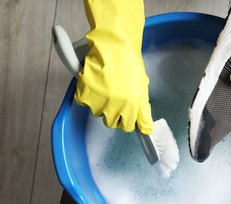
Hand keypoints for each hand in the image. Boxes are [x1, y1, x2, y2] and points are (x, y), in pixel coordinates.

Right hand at [75, 0, 152, 133]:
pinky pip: (83, 101)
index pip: (126, 127)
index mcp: (130, 107)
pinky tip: (93, 82)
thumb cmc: (130, 64)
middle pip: (110, 122)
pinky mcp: (84, 94)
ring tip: (104, 85)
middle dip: (111, 112)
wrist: (114, 46)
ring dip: (98, 102)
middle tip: (113, 95)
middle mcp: (114, 107)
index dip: (124, 118)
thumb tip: (147, 130)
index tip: (122, 111)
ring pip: (96, 112)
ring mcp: (97, 102)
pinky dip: (86, 93)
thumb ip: (144, 112)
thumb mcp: (142, 89)